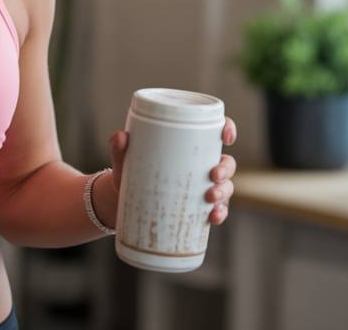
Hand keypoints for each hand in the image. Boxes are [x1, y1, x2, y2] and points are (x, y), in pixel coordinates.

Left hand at [107, 116, 238, 225]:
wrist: (121, 203)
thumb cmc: (128, 172)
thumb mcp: (123, 159)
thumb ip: (119, 147)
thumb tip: (120, 136)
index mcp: (188, 146)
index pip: (215, 133)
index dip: (228, 129)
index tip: (226, 136)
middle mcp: (200, 166)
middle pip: (226, 163)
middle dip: (225, 169)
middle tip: (213, 175)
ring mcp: (202, 188)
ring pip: (226, 187)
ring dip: (224, 192)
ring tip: (210, 197)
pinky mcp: (198, 209)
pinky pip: (218, 211)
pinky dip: (220, 214)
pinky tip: (213, 217)